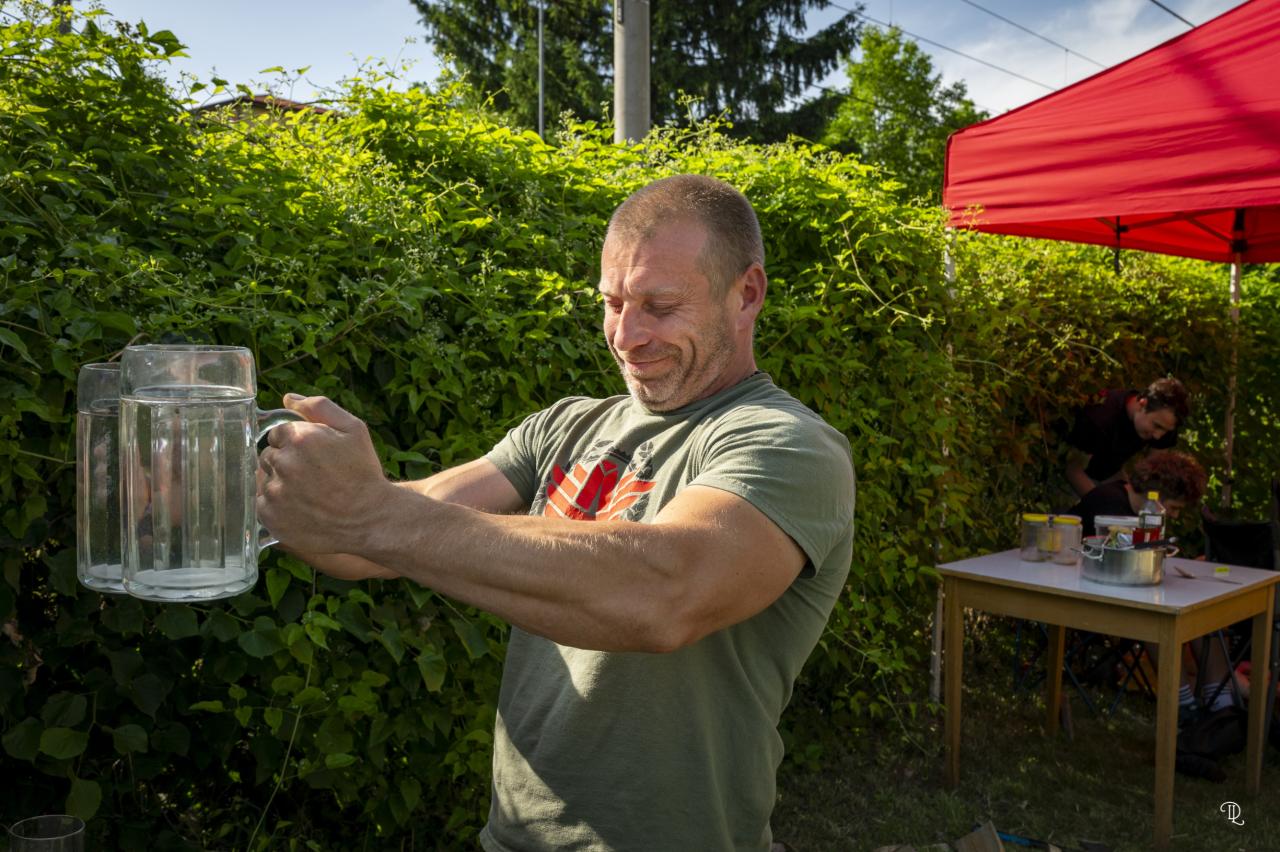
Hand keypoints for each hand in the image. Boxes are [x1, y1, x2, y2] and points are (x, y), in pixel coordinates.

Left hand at [256, 394, 397, 554]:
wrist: (370, 519)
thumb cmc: (363, 473)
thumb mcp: (354, 430)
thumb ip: (320, 407)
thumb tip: (289, 399)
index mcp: (300, 438)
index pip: (277, 433)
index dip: (295, 444)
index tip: (312, 457)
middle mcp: (284, 463)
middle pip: (268, 456)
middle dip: (286, 462)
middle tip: (312, 476)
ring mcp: (275, 492)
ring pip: (264, 479)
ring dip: (280, 484)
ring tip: (307, 494)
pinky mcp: (270, 516)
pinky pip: (262, 504)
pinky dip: (276, 506)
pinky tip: (300, 508)